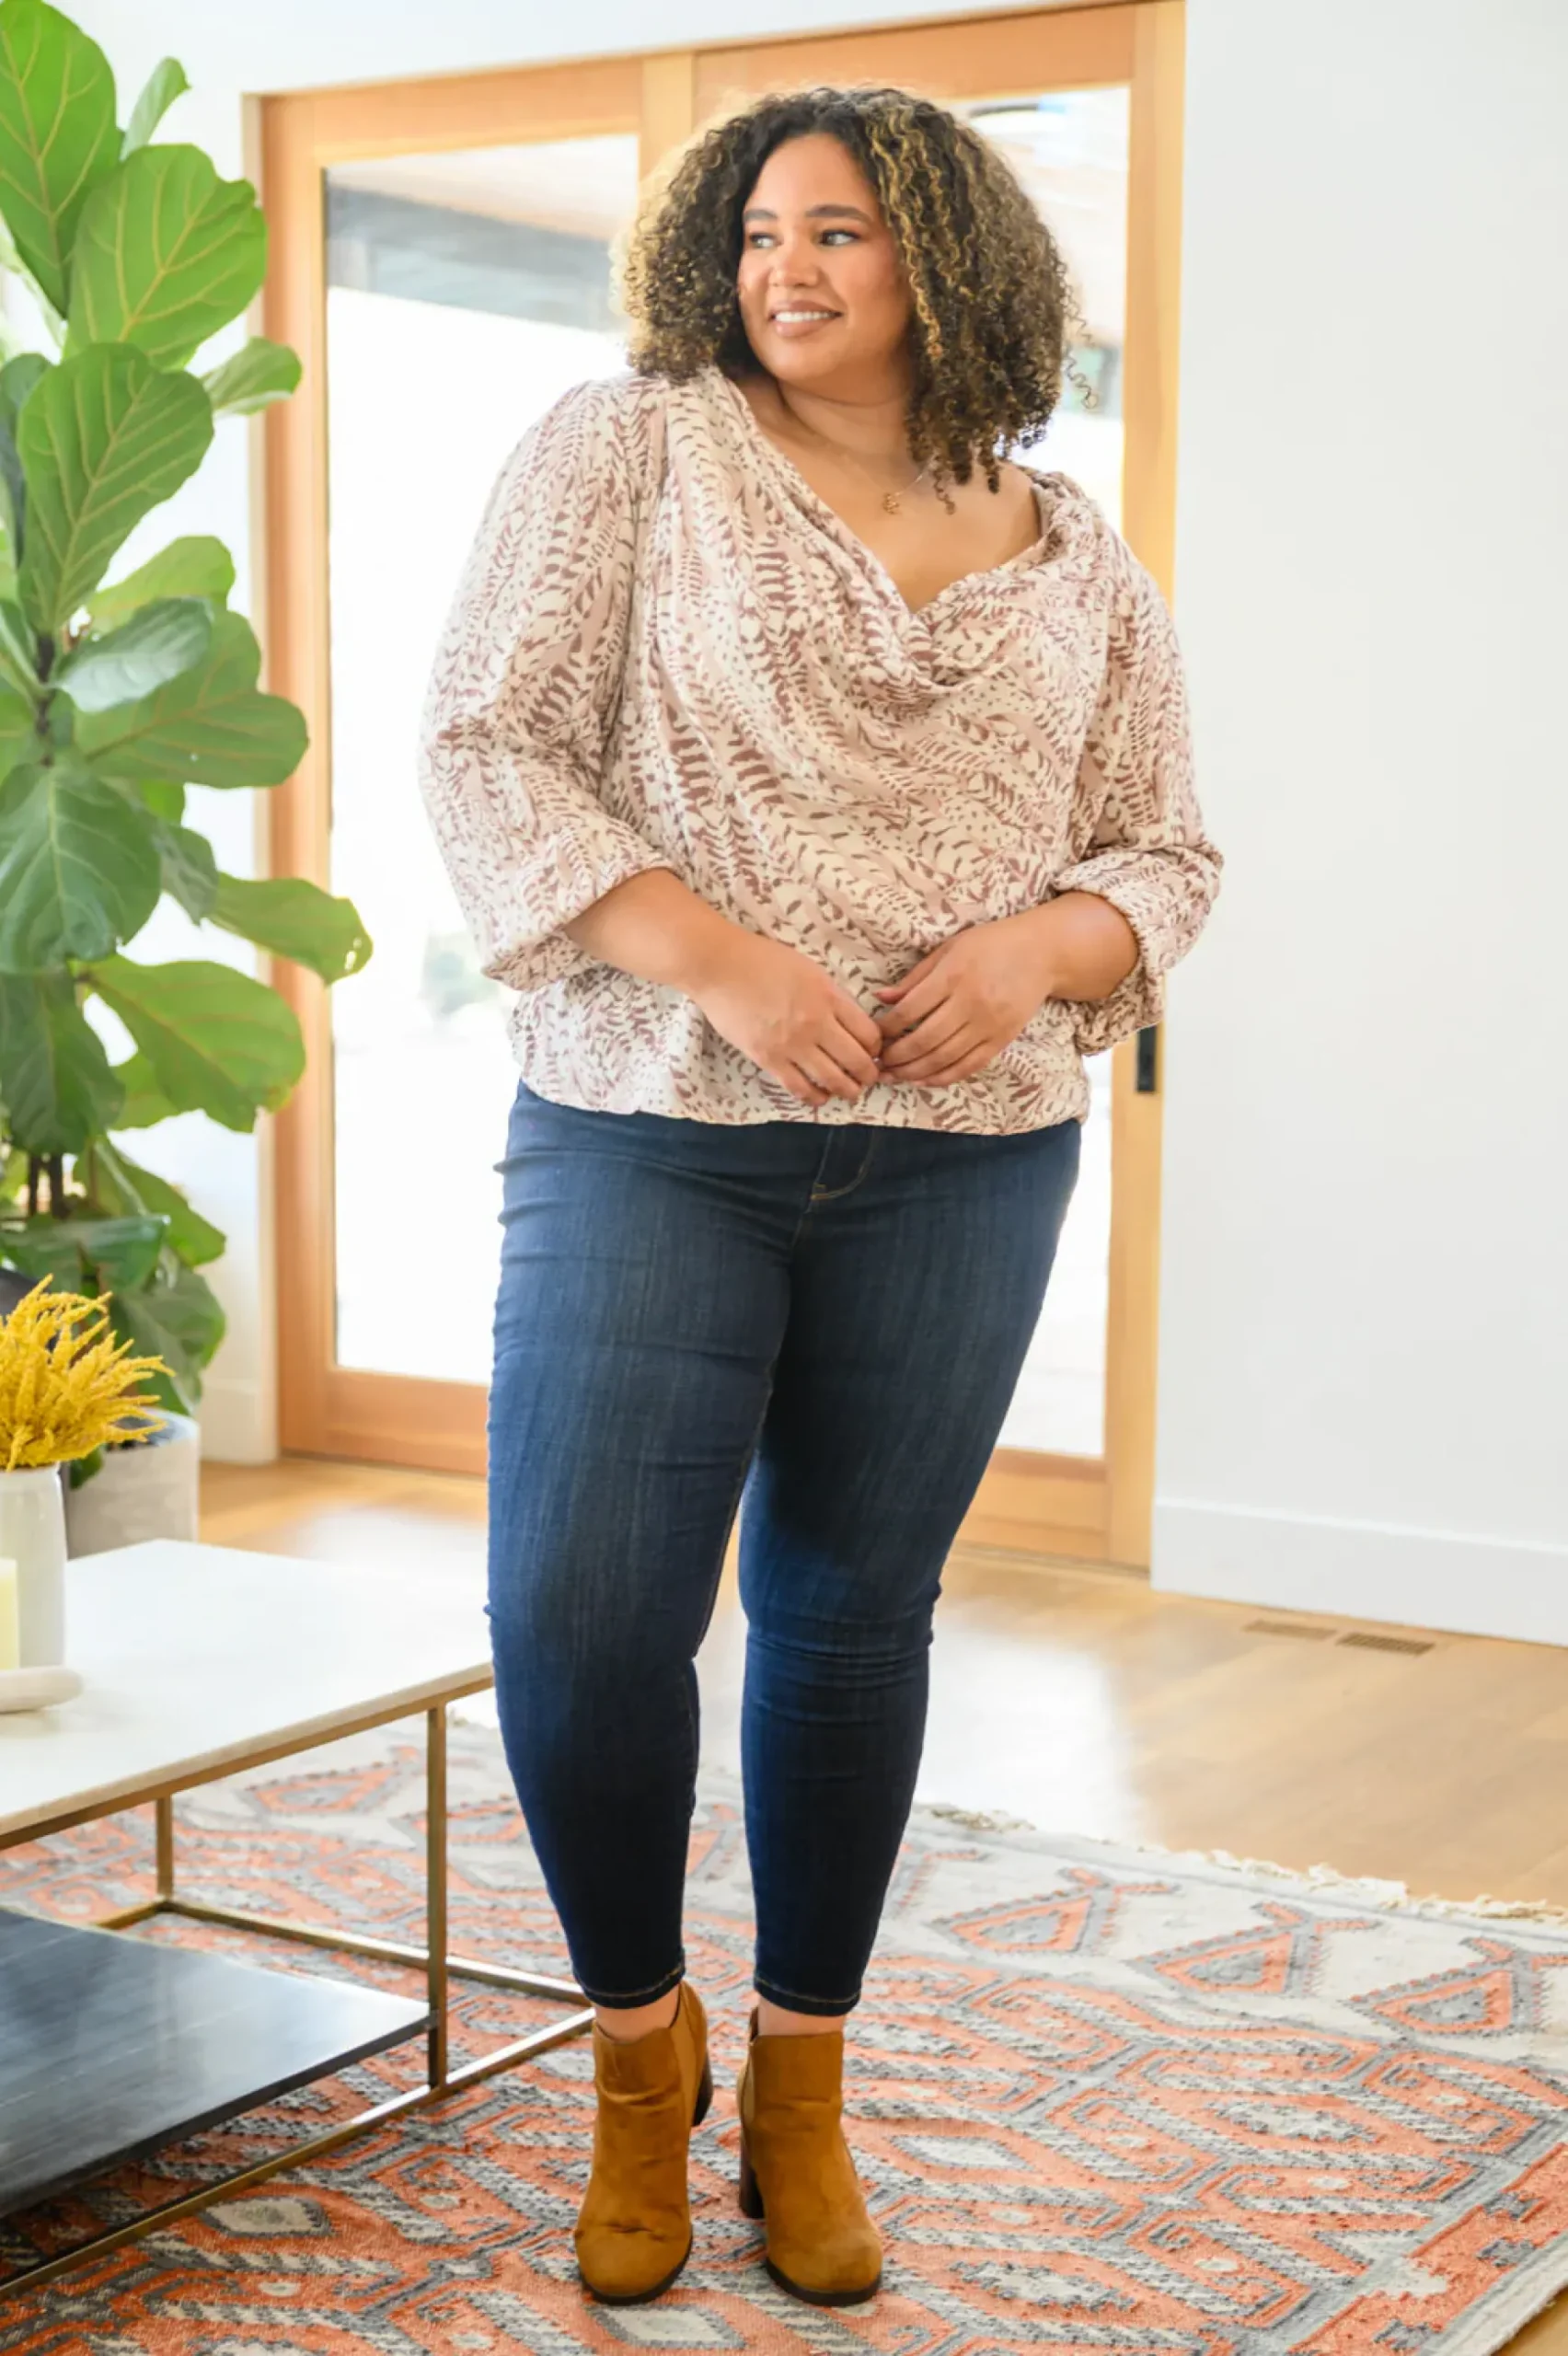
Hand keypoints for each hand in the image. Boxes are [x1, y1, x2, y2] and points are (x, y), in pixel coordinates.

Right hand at [688, 929, 884, 1106]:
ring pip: (833, 1080)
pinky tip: (820, 1097)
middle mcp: (815, 1023)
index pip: (869, 1034)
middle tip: (868, 1078)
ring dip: (848, 1091)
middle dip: (869, 1075)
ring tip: (850, 1092)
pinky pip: (800, 1088)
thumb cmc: (762, 960)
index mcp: (829, 997)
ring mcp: (792, 1044)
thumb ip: (831, 996)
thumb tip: (847, 1023)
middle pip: (858, 1061)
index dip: (877, 1048)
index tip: (873, 1052)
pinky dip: (815, 1097)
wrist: (719, 966)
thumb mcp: (809, 969)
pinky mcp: (768, 1059)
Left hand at [874, 910, 1058, 1087]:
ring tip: (894, 1075)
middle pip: (924, 1039)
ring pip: (944, 1058)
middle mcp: (971, 1002)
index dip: (887, 1028)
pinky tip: (923, 1080)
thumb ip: (916, 977)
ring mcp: (989, 1024)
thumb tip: (881, 998)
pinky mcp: (1002, 1039)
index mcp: (953, 975)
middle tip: (878, 1062)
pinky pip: (968, 1066)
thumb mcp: (950, 949)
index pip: (910, 1010)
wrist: (1042, 954)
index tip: (875, 1035)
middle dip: (896, 1056)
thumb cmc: (990, 945)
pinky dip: (943, 1077)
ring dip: (914, 1071)